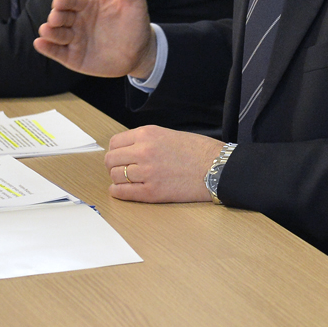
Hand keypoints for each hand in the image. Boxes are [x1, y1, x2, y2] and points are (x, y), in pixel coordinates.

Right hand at [34, 0, 155, 78]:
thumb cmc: (136, 24)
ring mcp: (74, 38)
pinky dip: (47, 48)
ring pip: (56, 33)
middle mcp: (77, 19)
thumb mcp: (134, 3)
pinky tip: (40, 43)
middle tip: (55, 18)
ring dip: (49, 31)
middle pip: (60, 15)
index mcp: (88, 3)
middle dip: (55, 16)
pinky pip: (57, 51)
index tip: (60, 1)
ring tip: (46, 30)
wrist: (140, 54)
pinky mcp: (73, 56)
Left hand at [103, 125, 223, 202]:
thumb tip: (128, 151)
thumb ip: (147, 140)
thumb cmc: (198, 151)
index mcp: (147, 134)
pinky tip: (120, 191)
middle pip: (111, 160)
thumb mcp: (168, 134)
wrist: (216, 167)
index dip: (115, 151)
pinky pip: (123, 192)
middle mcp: (143, 151)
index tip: (119, 156)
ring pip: (115, 176)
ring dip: (117, 179)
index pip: (115, 143)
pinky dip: (117, 192)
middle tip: (120, 169)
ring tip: (125, 180)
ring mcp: (146, 172)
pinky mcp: (151, 191)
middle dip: (113, 165)